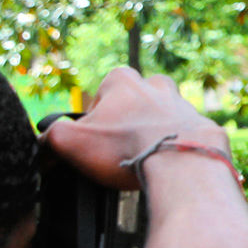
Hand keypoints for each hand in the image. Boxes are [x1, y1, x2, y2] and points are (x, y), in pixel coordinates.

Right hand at [42, 68, 229, 189]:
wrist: (182, 165)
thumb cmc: (126, 148)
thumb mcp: (70, 142)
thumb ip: (50, 138)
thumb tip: (42, 145)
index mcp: (123, 81)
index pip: (101, 95)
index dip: (95, 120)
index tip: (97, 140)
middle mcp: (156, 86)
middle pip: (135, 102)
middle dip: (127, 123)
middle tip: (122, 148)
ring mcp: (184, 105)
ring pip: (164, 117)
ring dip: (155, 134)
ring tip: (147, 157)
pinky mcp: (205, 127)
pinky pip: (188, 137)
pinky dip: (178, 150)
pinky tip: (171, 166)